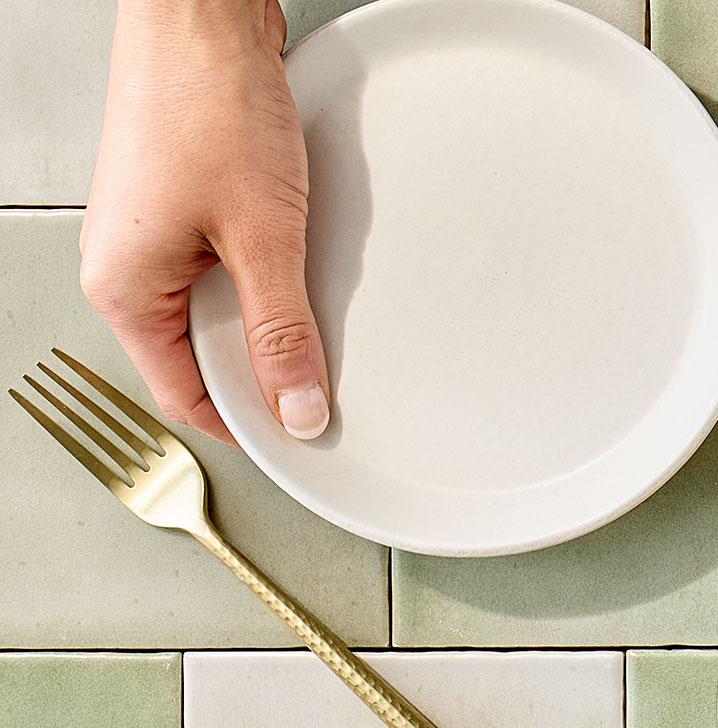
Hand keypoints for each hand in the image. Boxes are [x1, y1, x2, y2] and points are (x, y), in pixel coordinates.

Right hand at [81, 0, 326, 444]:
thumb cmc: (207, 105)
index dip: (250, 423)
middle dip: (267, 362)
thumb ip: (281, 329)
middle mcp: (127, 267)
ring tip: (317, 294)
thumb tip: (297, 408)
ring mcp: (155, 233)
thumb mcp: (261, 237)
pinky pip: (230, 261)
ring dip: (273, 308)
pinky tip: (305, 253)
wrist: (201, 18)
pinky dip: (270, 267)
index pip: (185, 396)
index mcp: (125, 291)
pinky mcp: (186, 201)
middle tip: (332, 368)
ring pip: (222, 306)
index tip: (308, 434)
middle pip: (204, 354)